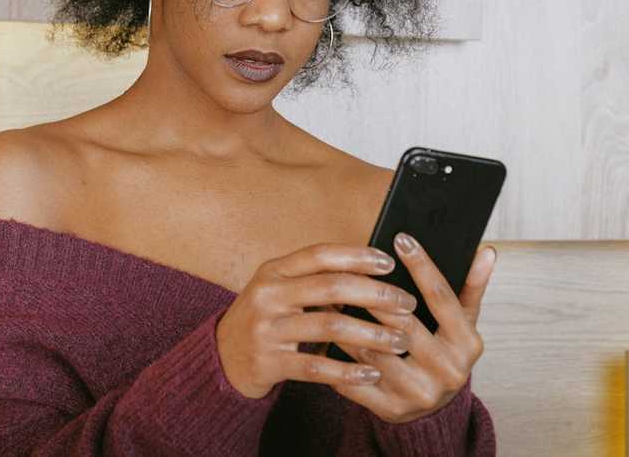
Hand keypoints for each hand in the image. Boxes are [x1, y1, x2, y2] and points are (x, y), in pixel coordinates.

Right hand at [215, 243, 420, 398]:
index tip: (390, 263)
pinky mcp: (268, 362)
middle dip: (375, 294)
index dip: (356, 256)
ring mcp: (266, 329)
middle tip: (407, 303)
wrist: (222, 358)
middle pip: (330, 286)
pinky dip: (347, 371)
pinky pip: (315, 367)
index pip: (320, 254)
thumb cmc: (265, 319)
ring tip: (400, 341)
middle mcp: (268, 294)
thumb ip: (314, 280)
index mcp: (273, 270)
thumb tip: (371, 272)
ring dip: (371, 333)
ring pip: (328, 326)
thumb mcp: (279, 290)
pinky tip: (372, 373)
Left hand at [329, 233, 496, 423]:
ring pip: (372, 349)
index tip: (401, 238)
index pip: (442, 297)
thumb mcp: (461, 322)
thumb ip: (470, 287)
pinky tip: (321, 335)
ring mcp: (419, 393)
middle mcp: (448, 372)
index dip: (422, 265)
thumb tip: (487, 251)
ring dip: (346, 322)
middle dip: (373, 294)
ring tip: (328, 297)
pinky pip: (355, 378)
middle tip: (348, 268)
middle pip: (403, 323)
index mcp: (468, 345)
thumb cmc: (443, 352)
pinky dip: (335, 356)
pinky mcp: (390, 409)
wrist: (431, 410)